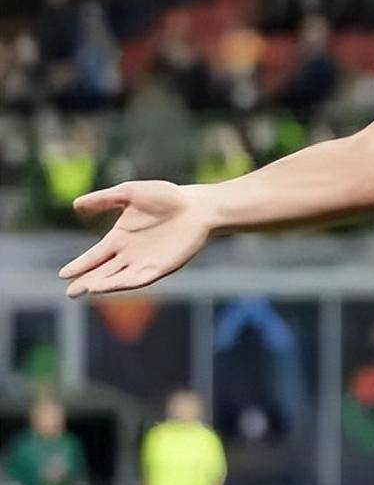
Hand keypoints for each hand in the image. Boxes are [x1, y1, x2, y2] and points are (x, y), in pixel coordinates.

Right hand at [59, 181, 214, 296]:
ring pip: (118, 278)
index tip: (64, 274)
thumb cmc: (167, 197)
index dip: (80, 265)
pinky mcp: (161, 267)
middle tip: (70, 292)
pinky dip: (124, 283)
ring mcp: (145, 262)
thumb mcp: (131, 193)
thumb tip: (75, 204)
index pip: (94, 256)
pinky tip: (112, 286)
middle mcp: (129, 254)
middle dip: (86, 282)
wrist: (199, 206)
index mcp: (119, 238)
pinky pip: (139, 279)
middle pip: (103, 272)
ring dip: (104, 285)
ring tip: (87, 288)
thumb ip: (105, 199)